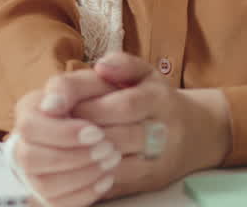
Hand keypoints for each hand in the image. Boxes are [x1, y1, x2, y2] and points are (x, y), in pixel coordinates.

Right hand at [7, 68, 123, 206]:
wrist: (106, 120)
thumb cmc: (94, 99)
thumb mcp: (85, 83)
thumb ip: (67, 86)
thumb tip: (51, 105)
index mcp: (27, 111)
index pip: (29, 127)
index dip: (63, 133)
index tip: (96, 132)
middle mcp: (23, 142)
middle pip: (31, 159)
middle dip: (73, 157)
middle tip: (108, 148)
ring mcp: (33, 170)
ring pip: (44, 185)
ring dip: (82, 176)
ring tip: (111, 161)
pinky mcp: (48, 192)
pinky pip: (58, 202)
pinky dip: (85, 193)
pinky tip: (106, 178)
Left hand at [71, 53, 230, 200]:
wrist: (197, 134)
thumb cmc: (157, 98)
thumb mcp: (145, 72)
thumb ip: (122, 63)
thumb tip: (101, 65)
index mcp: (158, 98)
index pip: (122, 105)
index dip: (88, 107)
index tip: (55, 105)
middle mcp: (163, 130)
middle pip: (116, 136)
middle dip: (77, 132)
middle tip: (49, 127)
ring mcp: (158, 160)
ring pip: (116, 164)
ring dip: (81, 157)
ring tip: (55, 146)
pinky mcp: (150, 181)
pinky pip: (117, 184)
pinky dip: (91, 177)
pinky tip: (70, 167)